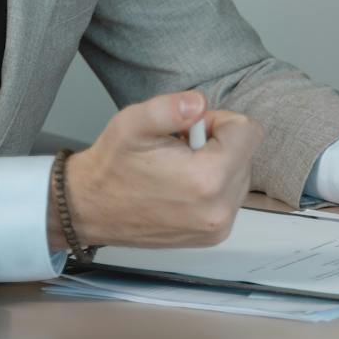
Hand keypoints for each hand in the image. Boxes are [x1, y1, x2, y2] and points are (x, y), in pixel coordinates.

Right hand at [56, 90, 262, 249]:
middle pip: (246, 153)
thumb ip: (170, 107)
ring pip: (241, 174)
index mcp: (208, 179)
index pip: (248, 131)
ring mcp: (219, 227)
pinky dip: (213, 185)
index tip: (190, 130)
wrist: (90, 210)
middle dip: (217, 144)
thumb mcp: (133, 124)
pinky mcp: (214, 235)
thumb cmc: (112, 167)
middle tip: (179, 150)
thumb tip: (199, 103)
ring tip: (178, 169)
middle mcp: (220, 209)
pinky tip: (181, 187)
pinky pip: (231, 196)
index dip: (218, 122)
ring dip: (216, 165)